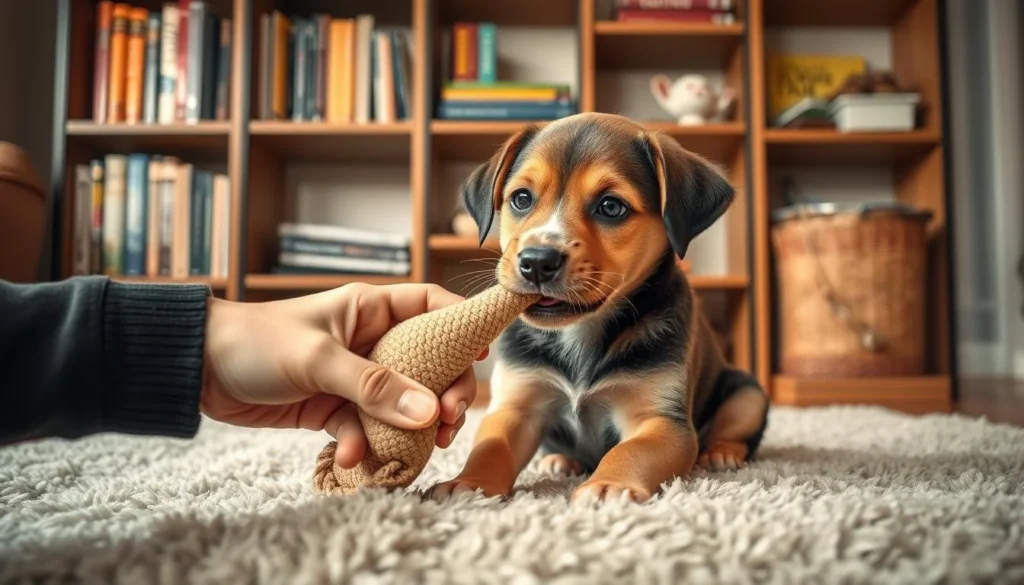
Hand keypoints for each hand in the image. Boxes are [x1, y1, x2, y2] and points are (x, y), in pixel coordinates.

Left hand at [199, 282, 484, 467]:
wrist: (197, 370)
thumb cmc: (256, 342)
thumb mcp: (318, 359)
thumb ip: (373, 386)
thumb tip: (429, 412)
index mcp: (370, 308)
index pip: (431, 306)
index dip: (461, 326)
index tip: (483, 353)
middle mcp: (369, 339)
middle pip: (427, 363)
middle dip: (443, 393)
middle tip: (451, 422)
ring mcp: (353, 376)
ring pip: (400, 402)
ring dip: (408, 428)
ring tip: (416, 452)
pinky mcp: (333, 407)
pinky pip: (364, 427)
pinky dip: (363, 444)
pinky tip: (352, 457)